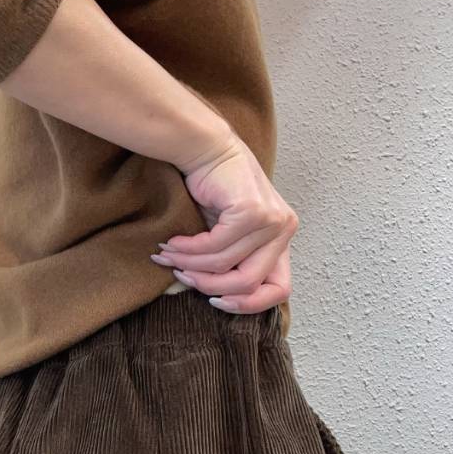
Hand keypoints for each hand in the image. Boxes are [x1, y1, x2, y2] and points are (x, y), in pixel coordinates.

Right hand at [151, 137, 295, 312]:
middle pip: (249, 283)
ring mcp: (272, 220)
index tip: (216, 301)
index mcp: (282, 240)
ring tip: (168, 256)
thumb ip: (233, 262)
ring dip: (190, 264)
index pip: (279, 290)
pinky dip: (188, 249)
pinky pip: (215, 247)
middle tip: (181, 276)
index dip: (248, 305)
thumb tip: (217, 298)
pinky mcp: (252, 212)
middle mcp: (284, 230)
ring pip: (226, 265)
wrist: (207, 148)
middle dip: (209, 285)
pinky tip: (172, 243)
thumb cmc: (215, 191)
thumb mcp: (228, 235)